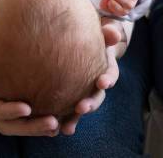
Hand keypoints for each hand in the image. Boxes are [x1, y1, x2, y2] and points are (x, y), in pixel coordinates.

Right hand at [0, 33, 59, 135]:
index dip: (7, 111)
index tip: (27, 107)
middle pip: (5, 123)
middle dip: (29, 127)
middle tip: (54, 123)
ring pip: (15, 121)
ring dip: (37, 126)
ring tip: (62, 124)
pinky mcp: (4, 92)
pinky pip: (21, 110)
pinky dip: (39, 115)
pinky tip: (61, 114)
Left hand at [52, 17, 125, 134]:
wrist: (78, 42)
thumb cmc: (91, 36)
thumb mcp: (101, 31)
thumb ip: (108, 32)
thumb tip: (113, 33)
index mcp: (105, 69)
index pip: (110, 75)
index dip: (108, 79)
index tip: (103, 82)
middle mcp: (95, 85)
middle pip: (96, 97)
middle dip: (90, 104)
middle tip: (81, 108)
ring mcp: (82, 94)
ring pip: (80, 110)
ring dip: (74, 120)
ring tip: (66, 129)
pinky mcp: (68, 99)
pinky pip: (65, 112)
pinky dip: (59, 121)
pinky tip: (50, 130)